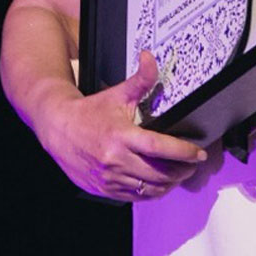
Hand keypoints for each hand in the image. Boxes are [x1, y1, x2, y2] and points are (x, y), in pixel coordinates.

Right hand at [38, 50, 206, 202]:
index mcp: (121, 136)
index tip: (198, 153)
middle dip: (182, 170)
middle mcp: (115, 160)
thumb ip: (140, 80)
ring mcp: (109, 177)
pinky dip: (151, 192)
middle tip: (192, 164)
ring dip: (170, 183)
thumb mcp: (116, 94)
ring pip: (149, 188)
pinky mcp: (104, 188)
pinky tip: (159, 183)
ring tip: (180, 173)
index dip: (183, 152)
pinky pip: (135, 196)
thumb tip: (151, 59)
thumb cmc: (88, 112)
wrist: (57, 128)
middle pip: (159, 173)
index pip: (159, 148)